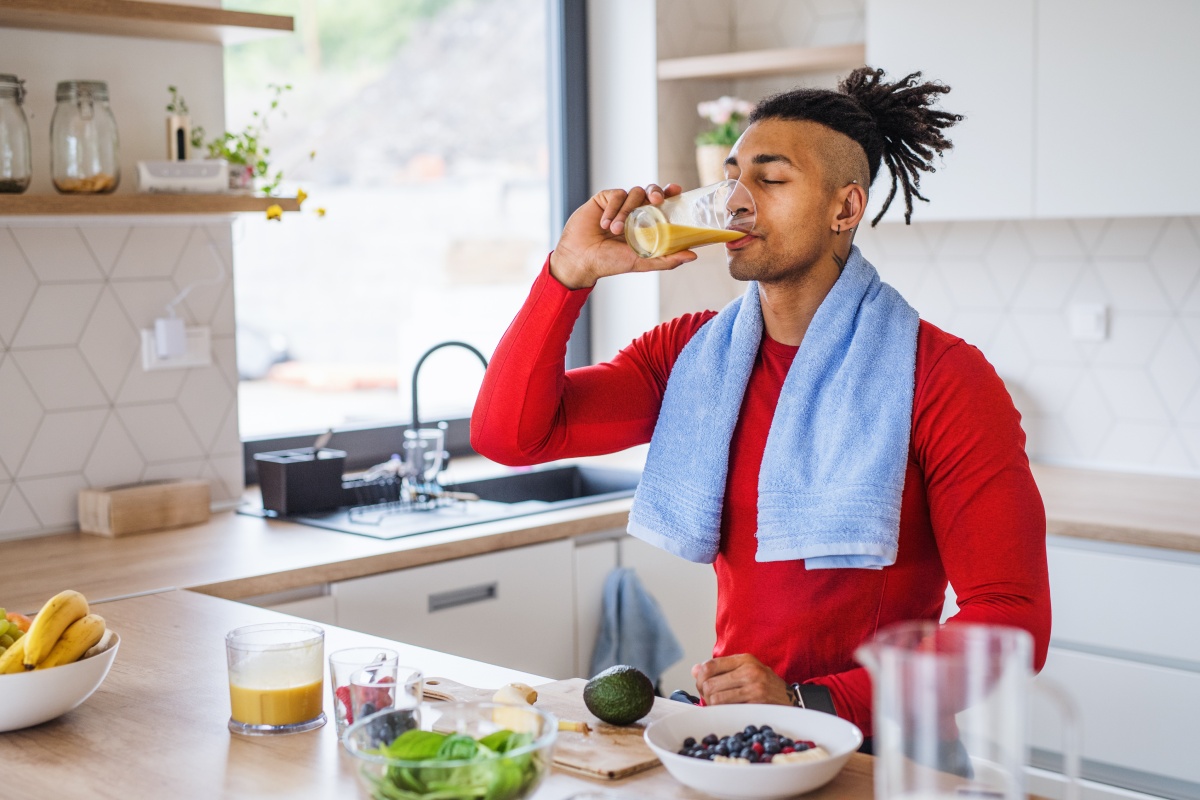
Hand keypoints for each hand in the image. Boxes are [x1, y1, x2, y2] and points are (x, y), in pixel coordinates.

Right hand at [549, 183, 695, 289]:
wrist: (581, 259)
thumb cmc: (610, 263)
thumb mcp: (641, 262)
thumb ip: (667, 259)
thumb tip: (693, 255)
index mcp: (645, 223)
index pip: (662, 203)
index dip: (670, 193)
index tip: (676, 190)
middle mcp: (634, 211)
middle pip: (650, 190)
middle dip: (656, 191)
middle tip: (656, 200)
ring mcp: (619, 204)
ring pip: (633, 193)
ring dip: (627, 211)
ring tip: (615, 231)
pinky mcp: (603, 199)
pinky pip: (615, 195)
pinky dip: (612, 210)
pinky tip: (603, 225)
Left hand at [692, 654, 791, 705]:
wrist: (792, 701)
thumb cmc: (765, 685)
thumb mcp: (746, 669)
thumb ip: (720, 668)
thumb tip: (694, 670)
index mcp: (745, 659)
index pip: (709, 666)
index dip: (700, 678)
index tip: (703, 685)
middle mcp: (749, 671)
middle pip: (709, 684)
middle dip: (704, 694)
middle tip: (709, 698)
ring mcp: (754, 689)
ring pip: (715, 699)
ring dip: (712, 705)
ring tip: (718, 706)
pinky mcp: (757, 705)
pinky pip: (727, 710)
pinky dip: (722, 712)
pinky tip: (727, 711)